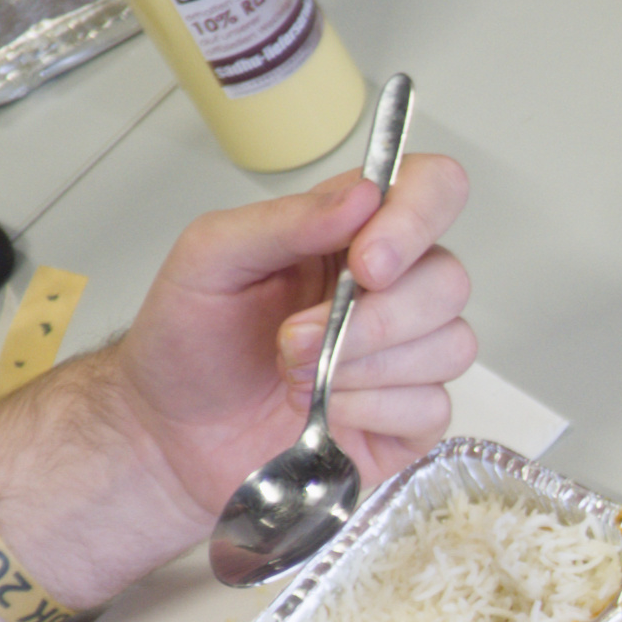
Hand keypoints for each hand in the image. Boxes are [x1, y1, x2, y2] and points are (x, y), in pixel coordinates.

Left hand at [105, 151, 479, 527]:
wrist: (171, 431)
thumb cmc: (188, 342)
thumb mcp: (210, 259)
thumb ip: (285, 221)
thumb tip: (364, 198)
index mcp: (351, 234)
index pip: (433, 190)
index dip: (417, 218)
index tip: (366, 263)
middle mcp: (391, 290)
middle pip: (449, 279)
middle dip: (372, 318)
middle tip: (292, 340)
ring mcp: (407, 357)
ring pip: (450, 345)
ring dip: (361, 366)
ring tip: (296, 376)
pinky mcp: (409, 420)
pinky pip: (433, 407)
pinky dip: (369, 410)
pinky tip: (326, 412)